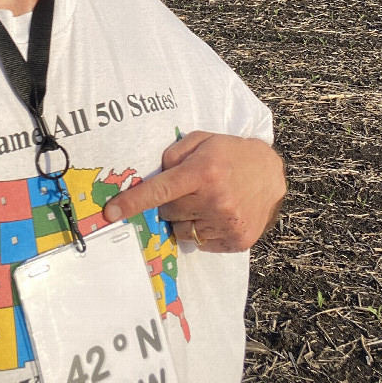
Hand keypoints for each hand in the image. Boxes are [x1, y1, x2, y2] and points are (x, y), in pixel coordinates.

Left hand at [102, 131, 285, 251]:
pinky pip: (201, 242)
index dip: (132, 202)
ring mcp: (227, 223)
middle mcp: (215, 200)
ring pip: (182, 230)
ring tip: (205, 202)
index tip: (110, 213)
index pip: (160, 191)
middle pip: (168, 212)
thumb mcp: (201, 140)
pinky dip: (203, 230)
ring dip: (186, 219)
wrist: (271, 174)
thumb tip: (153, 176)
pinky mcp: (237, 240)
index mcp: (203, 172)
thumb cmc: (230, 153)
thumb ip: (174, 154)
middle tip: (189, 190)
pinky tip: (217, 213)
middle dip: (171, 203)